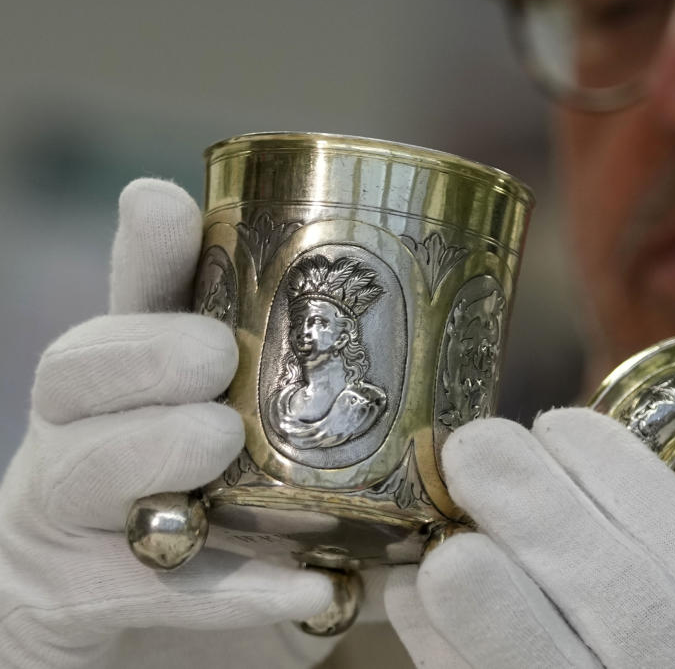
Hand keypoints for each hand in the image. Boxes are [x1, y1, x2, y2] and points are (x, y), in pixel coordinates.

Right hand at [0, 179, 337, 668]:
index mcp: (136, 384)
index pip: (132, 300)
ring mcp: (63, 520)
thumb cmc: (228, 542)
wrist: (147, 655)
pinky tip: (304, 590)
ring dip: (147, 448)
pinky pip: (134, 590)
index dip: (148, 249)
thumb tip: (461, 436)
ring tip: (218, 442)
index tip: (163, 201)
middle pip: (73, 369)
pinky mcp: (69, 603)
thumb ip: (347, 452)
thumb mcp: (286, 483)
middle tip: (214, 355)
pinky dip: (224, 590)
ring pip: (74, 468)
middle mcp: (83, 436)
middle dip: (143, 350)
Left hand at [386, 362, 674, 667]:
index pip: (661, 517)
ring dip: (460, 575)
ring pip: (510, 643)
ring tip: (445, 526)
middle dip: (512, 490)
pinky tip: (422, 602)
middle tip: (476, 445)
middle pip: (576, 567)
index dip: (594, 454)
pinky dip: (442, 649)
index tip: (558, 421)